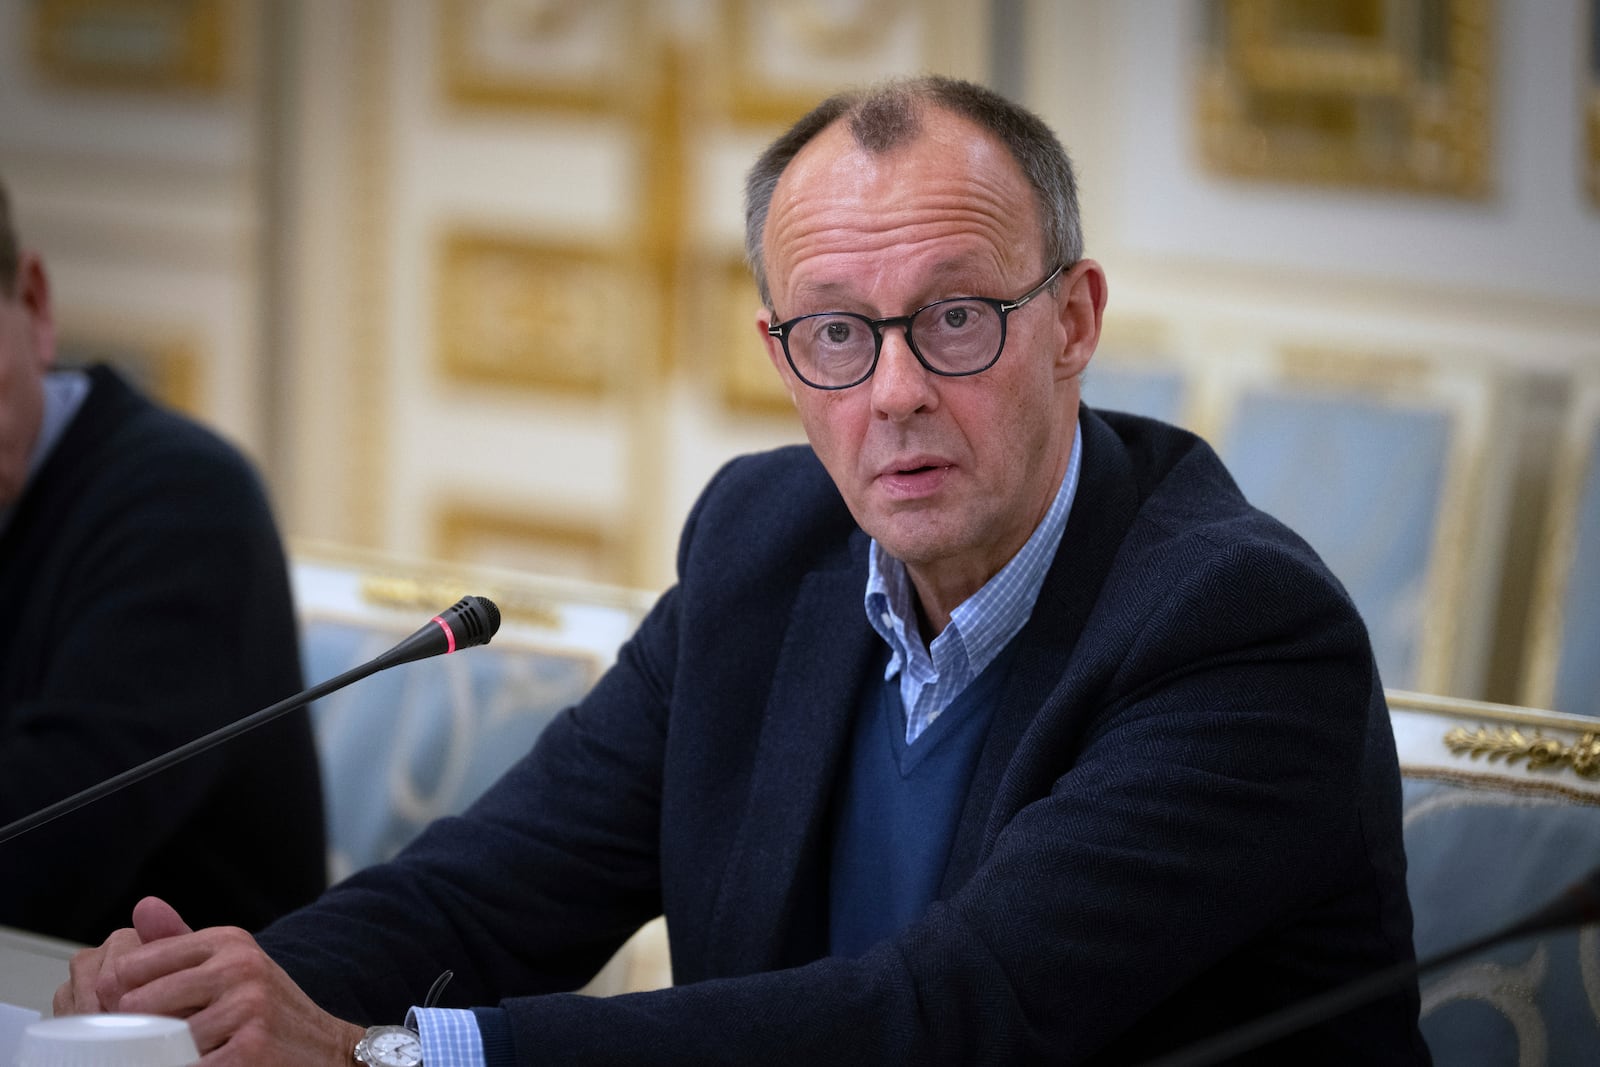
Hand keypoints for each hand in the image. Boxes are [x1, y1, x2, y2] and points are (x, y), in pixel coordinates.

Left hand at [55, 896, 364, 1063]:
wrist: (329, 1049)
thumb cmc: (268, 1010)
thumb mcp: (231, 965)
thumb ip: (179, 943)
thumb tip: (142, 907)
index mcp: (227, 940)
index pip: (132, 965)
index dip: (116, 999)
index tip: (125, 1020)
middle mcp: (239, 966)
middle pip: (135, 1004)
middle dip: (131, 1033)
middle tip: (142, 1047)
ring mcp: (247, 1007)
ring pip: (158, 1042)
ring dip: (159, 1059)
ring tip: (176, 1057)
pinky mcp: (251, 1048)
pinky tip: (204, 1065)